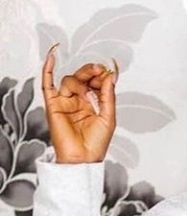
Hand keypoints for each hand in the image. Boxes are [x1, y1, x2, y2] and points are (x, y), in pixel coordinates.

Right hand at [41, 45, 117, 163]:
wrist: (84, 158)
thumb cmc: (96, 143)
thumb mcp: (108, 116)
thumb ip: (108, 96)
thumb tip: (110, 76)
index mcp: (92, 103)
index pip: (95, 83)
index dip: (101, 76)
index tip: (109, 72)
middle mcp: (77, 101)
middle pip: (82, 78)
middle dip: (90, 71)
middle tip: (99, 69)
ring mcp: (65, 102)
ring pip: (69, 81)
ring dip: (80, 80)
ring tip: (88, 91)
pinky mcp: (53, 106)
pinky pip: (47, 85)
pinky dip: (48, 70)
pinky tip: (52, 57)